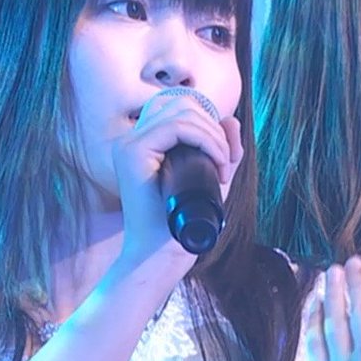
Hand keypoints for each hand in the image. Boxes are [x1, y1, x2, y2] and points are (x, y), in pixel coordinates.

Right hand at [112, 91, 243, 265]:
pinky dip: (206, 140)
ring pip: (182, 113)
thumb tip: (232, 120)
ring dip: (214, 136)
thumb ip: (223, 153)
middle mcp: (131, 139)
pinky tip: (216, 162)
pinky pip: (176, 128)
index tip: (224, 158)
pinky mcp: (132, 153)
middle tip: (225, 164)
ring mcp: (128, 144)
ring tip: (222, 167)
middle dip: (215, 129)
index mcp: (144, 143)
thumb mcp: (210, 181)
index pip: (180, 108)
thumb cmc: (180, 224)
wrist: (159, 256)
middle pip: (182, 104)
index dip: (210, 123)